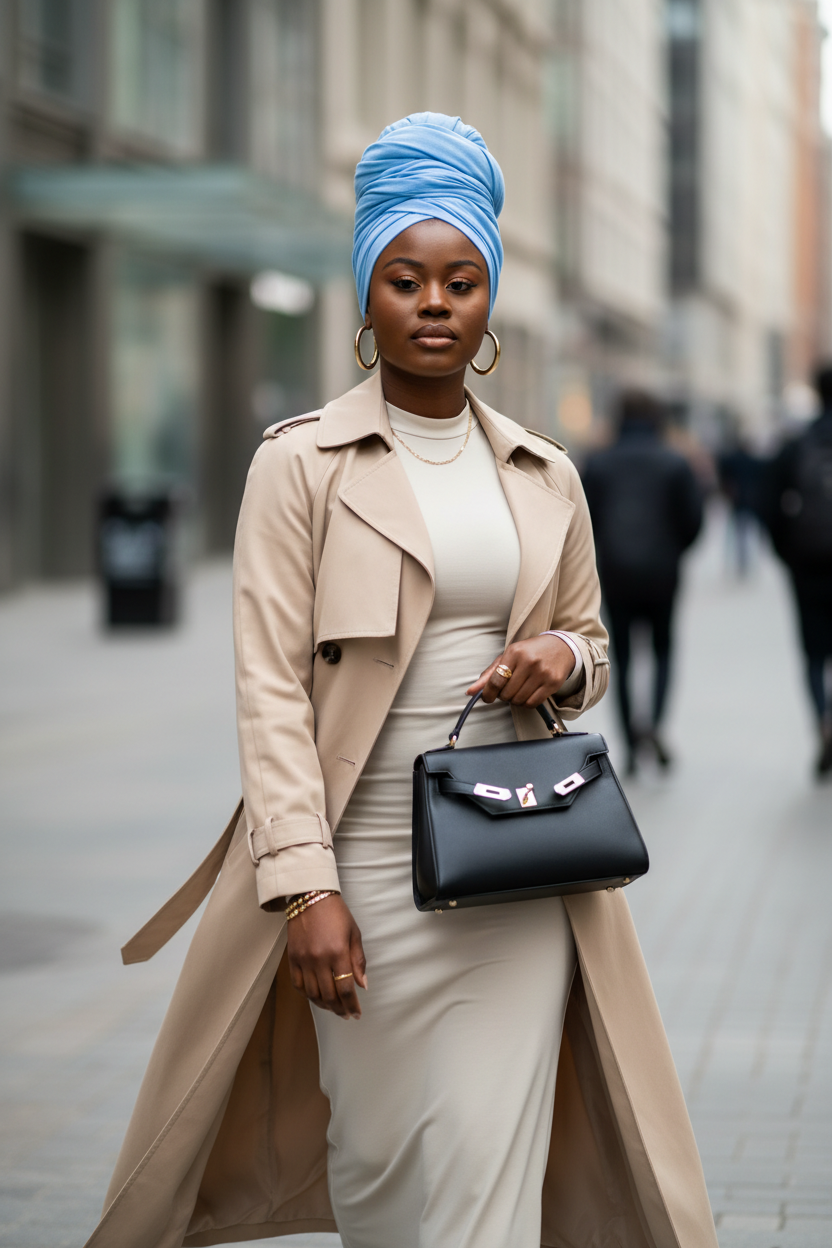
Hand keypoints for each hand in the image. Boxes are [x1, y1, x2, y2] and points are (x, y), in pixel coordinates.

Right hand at [286, 894, 367, 1019]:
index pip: (345, 988)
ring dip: (324, 1005)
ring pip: (312, 994)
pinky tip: (316, 997)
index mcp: (338, 952)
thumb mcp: (354, 933)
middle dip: (339, 1009)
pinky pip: (298, 985)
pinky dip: (307, 995)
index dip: (352, 1005)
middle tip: (346, 1014)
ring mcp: (304, 959)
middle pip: (329, 995)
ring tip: (333, 1008)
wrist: (310, 896)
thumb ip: (359, 961)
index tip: (356, 1013)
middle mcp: (319, 959)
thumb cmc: (336, 913)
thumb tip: (362, 985)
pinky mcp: (292, 958)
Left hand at [467, 634, 574, 706]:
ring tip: (518, 690)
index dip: (488, 693)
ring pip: (519, 700)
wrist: (560, 647)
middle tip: (508, 689)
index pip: (496, 680)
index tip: (487, 698)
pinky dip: (526, 703)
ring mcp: (542, 673)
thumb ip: (489, 674)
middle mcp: (529, 662)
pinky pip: (532, 703)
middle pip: (507, 693)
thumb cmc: (531, 652)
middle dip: (503, 695)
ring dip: (514, 700)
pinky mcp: (553, 683)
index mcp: (515, 652)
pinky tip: (527, 694)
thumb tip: (470, 692)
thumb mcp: (508, 656)